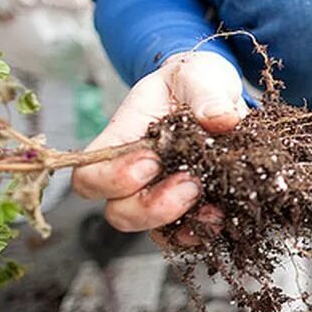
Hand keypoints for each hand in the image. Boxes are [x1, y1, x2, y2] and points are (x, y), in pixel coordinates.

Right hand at [72, 52, 247, 233]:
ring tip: (212, 207)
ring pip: (154, 232)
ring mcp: (163, 196)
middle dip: (152, 206)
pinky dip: (202, 233)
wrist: (216, 97)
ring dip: (180, 225)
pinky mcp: (192, 208)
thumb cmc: (192, 83)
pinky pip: (187, 235)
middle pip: (119, 212)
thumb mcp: (198, 76)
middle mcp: (136, 177)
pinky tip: (222, 217)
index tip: (151, 160)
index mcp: (122, 141)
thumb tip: (221, 118)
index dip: (113, 179)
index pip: (89, 176)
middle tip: (190, 183)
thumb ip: (206, 94)